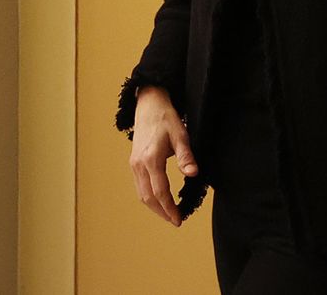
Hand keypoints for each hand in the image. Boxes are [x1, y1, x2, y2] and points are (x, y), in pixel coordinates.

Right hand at [129, 85, 197, 226]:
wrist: (149, 106)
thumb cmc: (167, 119)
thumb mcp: (181, 135)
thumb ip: (186, 156)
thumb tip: (192, 174)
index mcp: (151, 159)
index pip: (160, 191)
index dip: (169, 208)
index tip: (179, 219)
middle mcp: (139, 165)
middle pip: (148, 197)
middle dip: (162, 212)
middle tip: (176, 221)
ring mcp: (134, 165)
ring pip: (142, 194)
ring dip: (154, 207)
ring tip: (169, 214)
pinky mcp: (133, 163)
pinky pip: (140, 186)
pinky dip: (149, 197)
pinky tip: (159, 200)